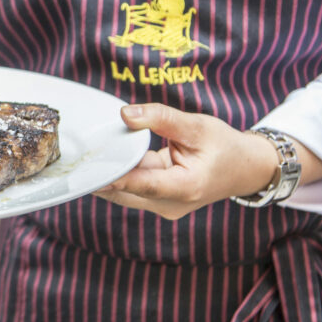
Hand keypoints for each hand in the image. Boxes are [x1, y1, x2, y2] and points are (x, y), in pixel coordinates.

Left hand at [95, 104, 321, 219]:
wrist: (246, 169)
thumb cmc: (225, 147)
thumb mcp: (197, 126)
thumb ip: (161, 118)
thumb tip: (125, 114)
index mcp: (186, 188)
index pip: (143, 184)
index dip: (115, 176)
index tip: (90, 171)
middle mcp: (171, 204)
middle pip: (126, 191)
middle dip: (103, 172)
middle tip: (76, 155)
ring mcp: (163, 206)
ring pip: (125, 191)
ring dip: (110, 172)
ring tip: (86, 153)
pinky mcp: (158, 201)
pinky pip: (132, 187)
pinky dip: (121, 172)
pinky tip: (105, 156)